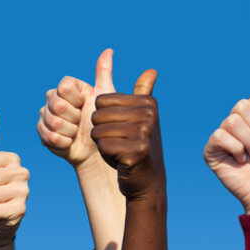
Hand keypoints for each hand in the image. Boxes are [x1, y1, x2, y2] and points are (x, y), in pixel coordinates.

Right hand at [38, 49, 118, 167]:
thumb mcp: (107, 96)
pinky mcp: (41, 132)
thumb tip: (109, 50)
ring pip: (52, 121)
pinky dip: (63, 142)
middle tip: (82, 122)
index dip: (76, 99)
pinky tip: (70, 142)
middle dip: (74, 117)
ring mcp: (45, 115)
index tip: (85, 105)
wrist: (97, 150)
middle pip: (57, 104)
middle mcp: (53, 99)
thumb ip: (104, 72)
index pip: (63, 87)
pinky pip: (49, 135)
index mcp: (67, 88)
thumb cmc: (105, 122)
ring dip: (70, 130)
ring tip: (77, 132)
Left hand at [91, 70, 164, 200]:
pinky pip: (103, 147)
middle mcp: (149, 114)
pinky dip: (108, 157)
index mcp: (148, 102)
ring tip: (121, 151)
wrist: (147, 179)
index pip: (101, 101)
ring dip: (104, 145)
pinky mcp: (137, 151)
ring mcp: (144, 132)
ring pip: (98, 132)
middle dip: (102, 132)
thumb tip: (152, 70)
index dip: (104, 118)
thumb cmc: (138, 145)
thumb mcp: (142, 116)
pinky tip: (122, 161)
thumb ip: (143, 92)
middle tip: (121, 143)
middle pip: (97, 116)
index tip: (122, 128)